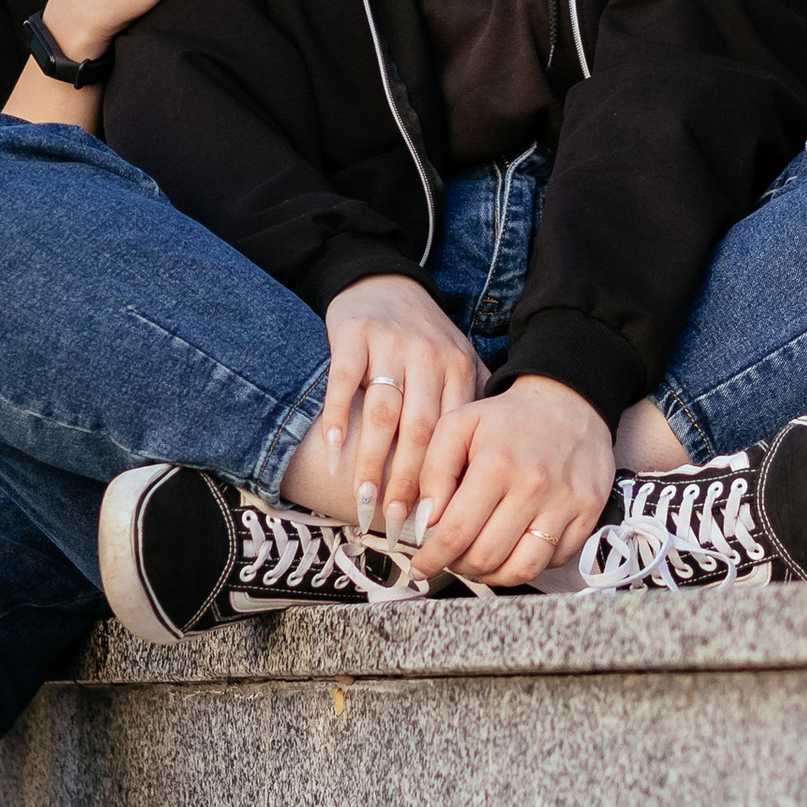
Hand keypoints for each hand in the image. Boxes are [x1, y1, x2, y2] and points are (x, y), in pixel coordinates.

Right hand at [315, 274, 485, 540]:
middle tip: (396, 524)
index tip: (433, 522)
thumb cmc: (423, 338)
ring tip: (362, 501)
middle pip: (420, 431)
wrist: (384, 281)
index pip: (454, 436)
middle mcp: (429, 356)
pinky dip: (336, 417)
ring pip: (383, 412)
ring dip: (371, 461)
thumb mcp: (456, 365)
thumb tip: (474, 479)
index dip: (443, 481)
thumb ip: (467, 410)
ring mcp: (391, 343)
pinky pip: (344, 381)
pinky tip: (331, 452)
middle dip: (407, 482)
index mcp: (459, 369)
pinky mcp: (354, 333)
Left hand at [413, 376, 614, 583]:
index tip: (420, 567)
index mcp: (496, 465)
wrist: (568, 400)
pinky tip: (513, 548)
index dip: (432, 559)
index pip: (456, 532)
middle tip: (449, 559)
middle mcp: (534, 487)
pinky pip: (555, 560)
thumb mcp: (457, 426)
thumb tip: (427, 521)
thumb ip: (432, 471)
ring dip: (492, 576)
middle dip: (458, 567)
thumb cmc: (507, 417)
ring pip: (523, 569)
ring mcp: (566, 503)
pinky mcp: (588, 513)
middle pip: (487, 557)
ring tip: (478, 562)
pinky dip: (529, 564)